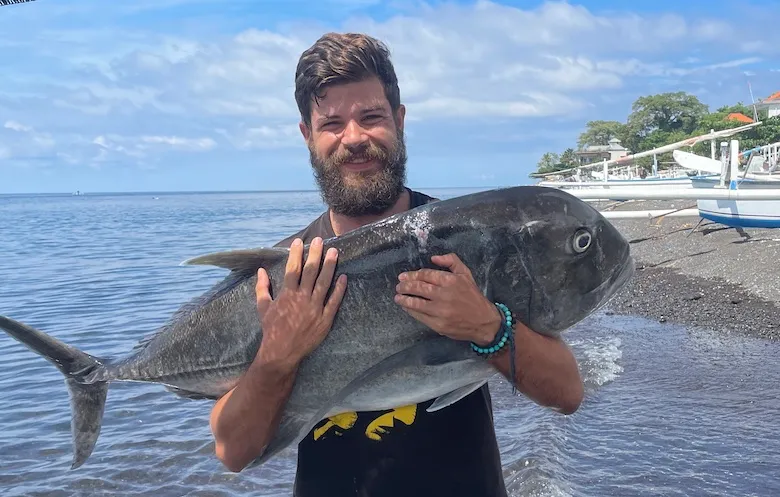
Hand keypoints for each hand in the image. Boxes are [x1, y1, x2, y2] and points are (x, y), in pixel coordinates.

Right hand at [255, 237, 346, 369]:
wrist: (281, 353)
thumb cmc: (271, 330)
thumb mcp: (263, 308)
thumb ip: (262, 288)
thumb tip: (260, 270)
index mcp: (287, 294)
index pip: (292, 269)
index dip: (296, 254)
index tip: (299, 242)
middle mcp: (301, 298)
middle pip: (310, 271)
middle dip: (315, 254)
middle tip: (320, 240)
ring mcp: (315, 308)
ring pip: (324, 282)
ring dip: (330, 266)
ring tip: (334, 252)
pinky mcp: (325, 319)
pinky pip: (334, 301)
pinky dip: (339, 289)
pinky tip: (344, 277)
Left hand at [394, 253, 500, 345]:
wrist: (484, 322)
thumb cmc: (473, 296)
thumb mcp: (466, 274)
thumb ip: (451, 261)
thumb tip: (434, 258)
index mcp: (451, 280)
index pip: (425, 275)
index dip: (412, 275)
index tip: (403, 276)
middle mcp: (444, 295)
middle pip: (418, 288)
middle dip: (405, 286)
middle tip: (399, 286)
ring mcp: (440, 311)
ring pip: (416, 302)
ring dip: (404, 299)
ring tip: (398, 297)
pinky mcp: (438, 324)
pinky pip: (420, 316)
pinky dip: (410, 310)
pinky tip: (406, 307)